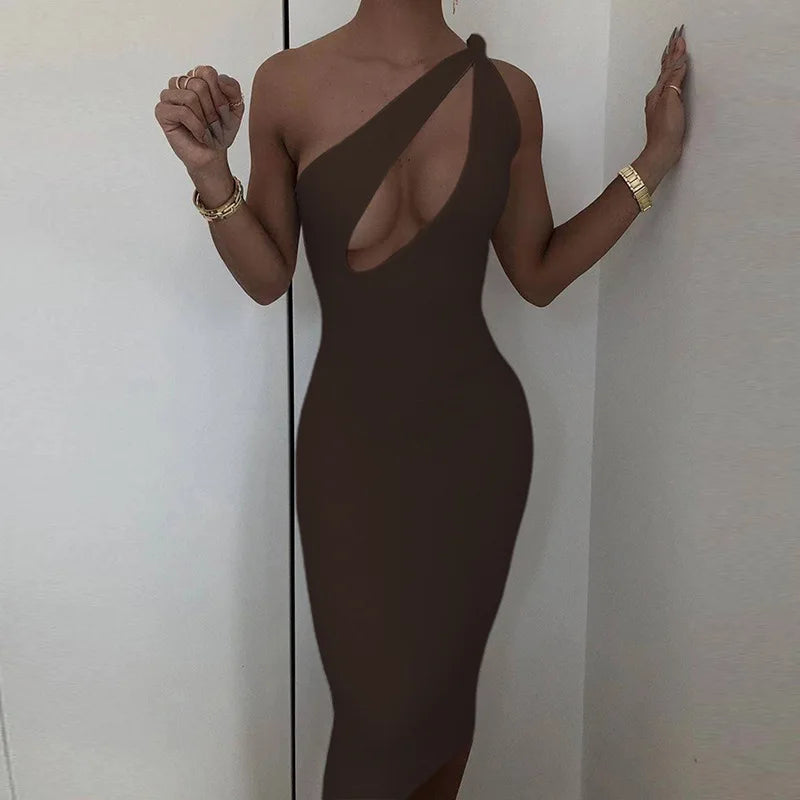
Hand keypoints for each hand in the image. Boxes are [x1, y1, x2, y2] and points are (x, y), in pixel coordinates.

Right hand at [154, 65, 245, 172]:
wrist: (214, 154)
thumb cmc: (221, 130)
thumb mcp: (236, 107)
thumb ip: (234, 88)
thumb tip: (219, 78)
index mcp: (196, 78)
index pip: (207, 72)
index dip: (219, 95)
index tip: (222, 111)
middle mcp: (180, 83)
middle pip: (199, 84)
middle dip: (213, 110)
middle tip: (214, 124)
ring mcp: (169, 96)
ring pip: (191, 97)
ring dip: (205, 119)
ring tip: (206, 130)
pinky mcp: (162, 111)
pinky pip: (182, 112)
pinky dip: (196, 126)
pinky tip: (199, 135)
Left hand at [643, 24, 688, 170]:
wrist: (662, 151)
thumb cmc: (666, 129)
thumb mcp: (671, 101)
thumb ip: (675, 81)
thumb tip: (679, 63)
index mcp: (657, 91)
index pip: (668, 66)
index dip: (675, 52)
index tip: (679, 37)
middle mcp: (657, 96)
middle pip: (666, 70)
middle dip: (672, 54)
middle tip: (677, 39)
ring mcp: (661, 104)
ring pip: (667, 78)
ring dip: (672, 64)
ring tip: (674, 53)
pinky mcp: (667, 112)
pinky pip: (670, 88)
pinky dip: (674, 78)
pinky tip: (674, 80)